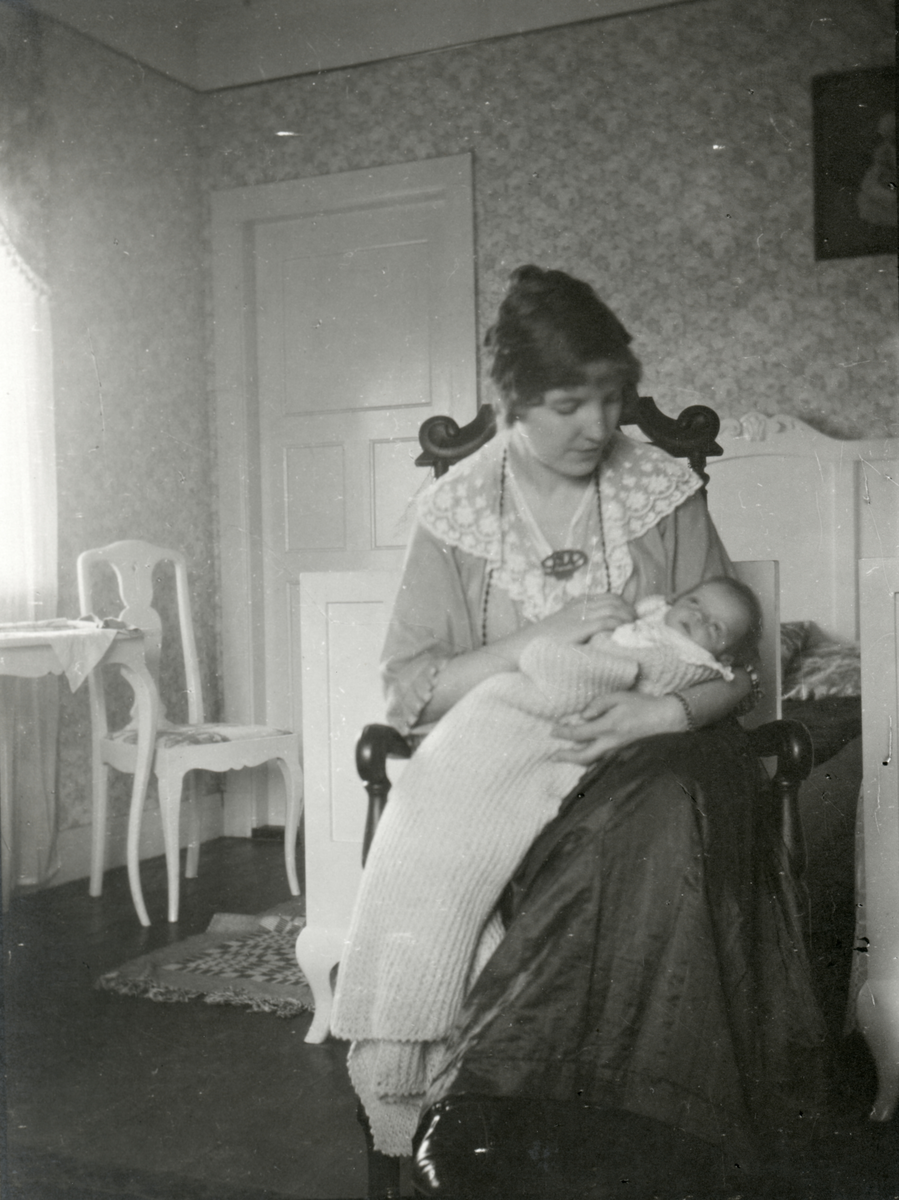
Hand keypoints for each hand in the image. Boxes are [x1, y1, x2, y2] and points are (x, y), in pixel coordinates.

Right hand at [531, 595, 634, 647]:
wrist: (525, 645)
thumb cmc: (543, 641)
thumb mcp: (561, 626)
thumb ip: (577, 623)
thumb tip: (595, 631)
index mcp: (577, 603)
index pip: (608, 596)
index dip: (624, 605)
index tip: (631, 616)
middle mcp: (580, 605)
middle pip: (615, 600)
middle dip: (629, 610)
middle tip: (637, 623)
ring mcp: (581, 615)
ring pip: (614, 609)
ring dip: (628, 618)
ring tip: (635, 628)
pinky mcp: (582, 627)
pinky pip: (608, 621)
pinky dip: (619, 625)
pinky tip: (624, 632)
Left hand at [551, 692, 684, 764]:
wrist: (668, 719)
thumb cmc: (643, 705)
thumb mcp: (619, 697)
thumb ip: (598, 705)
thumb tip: (582, 716)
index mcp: (608, 727)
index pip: (578, 733)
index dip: (563, 733)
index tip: (553, 731)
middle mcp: (611, 744)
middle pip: (582, 756)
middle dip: (566, 756)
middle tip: (554, 755)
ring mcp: (618, 753)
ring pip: (592, 762)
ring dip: (577, 760)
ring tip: (566, 757)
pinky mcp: (625, 756)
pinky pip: (603, 763)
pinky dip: (592, 762)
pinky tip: (587, 760)